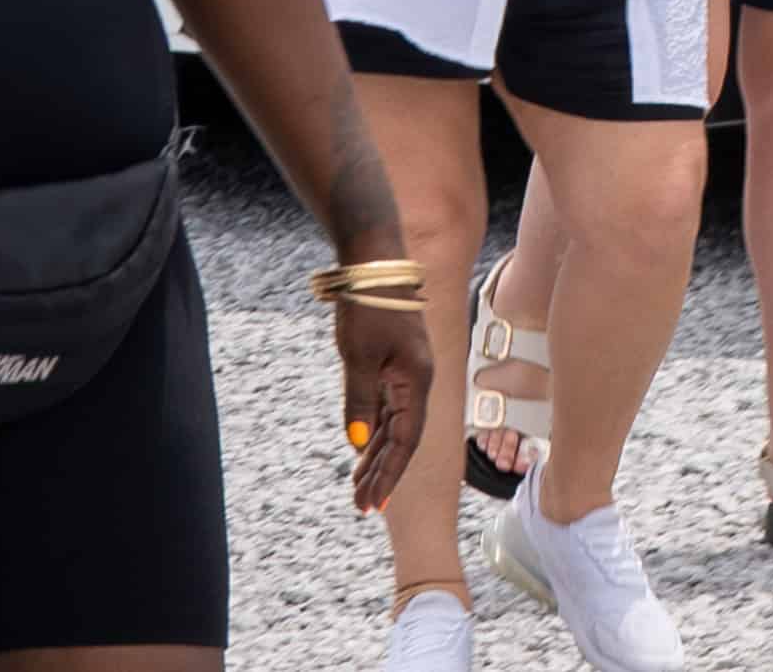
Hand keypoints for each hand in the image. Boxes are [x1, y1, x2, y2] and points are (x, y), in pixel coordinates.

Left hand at [333, 272, 433, 515]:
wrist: (373, 266)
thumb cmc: (367, 308)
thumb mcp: (358, 358)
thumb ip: (358, 402)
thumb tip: (356, 443)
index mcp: (416, 382)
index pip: (406, 441)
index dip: (389, 474)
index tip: (373, 503)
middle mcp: (417, 382)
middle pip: (402, 439)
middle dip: (382, 473)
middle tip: (363, 506)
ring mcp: (406, 375)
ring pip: (394, 426)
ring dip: (377, 456)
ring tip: (359, 486)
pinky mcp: (394, 367)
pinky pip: (387, 409)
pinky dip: (374, 432)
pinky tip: (361, 450)